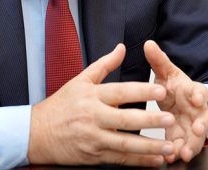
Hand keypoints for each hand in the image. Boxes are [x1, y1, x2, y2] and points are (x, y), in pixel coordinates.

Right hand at [28, 43, 176, 166]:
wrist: (37, 132)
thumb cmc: (61, 105)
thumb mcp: (80, 80)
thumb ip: (104, 65)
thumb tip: (122, 47)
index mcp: (91, 96)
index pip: (120, 92)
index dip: (141, 91)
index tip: (161, 90)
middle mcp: (93, 117)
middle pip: (125, 119)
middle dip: (150, 120)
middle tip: (171, 118)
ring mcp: (94, 138)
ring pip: (125, 143)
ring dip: (149, 146)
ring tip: (169, 147)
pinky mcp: (94, 156)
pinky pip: (120, 159)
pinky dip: (138, 161)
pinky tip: (154, 160)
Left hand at [144, 40, 207, 162]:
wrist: (184, 103)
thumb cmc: (178, 88)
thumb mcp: (168, 73)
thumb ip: (159, 61)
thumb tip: (148, 44)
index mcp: (194, 91)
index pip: (200, 91)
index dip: (199, 94)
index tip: (196, 97)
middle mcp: (197, 110)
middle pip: (204, 118)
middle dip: (202, 125)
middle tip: (196, 130)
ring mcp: (193, 125)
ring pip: (197, 137)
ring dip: (192, 144)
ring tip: (184, 152)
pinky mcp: (185, 138)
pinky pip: (184, 146)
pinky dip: (179, 152)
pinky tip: (171, 158)